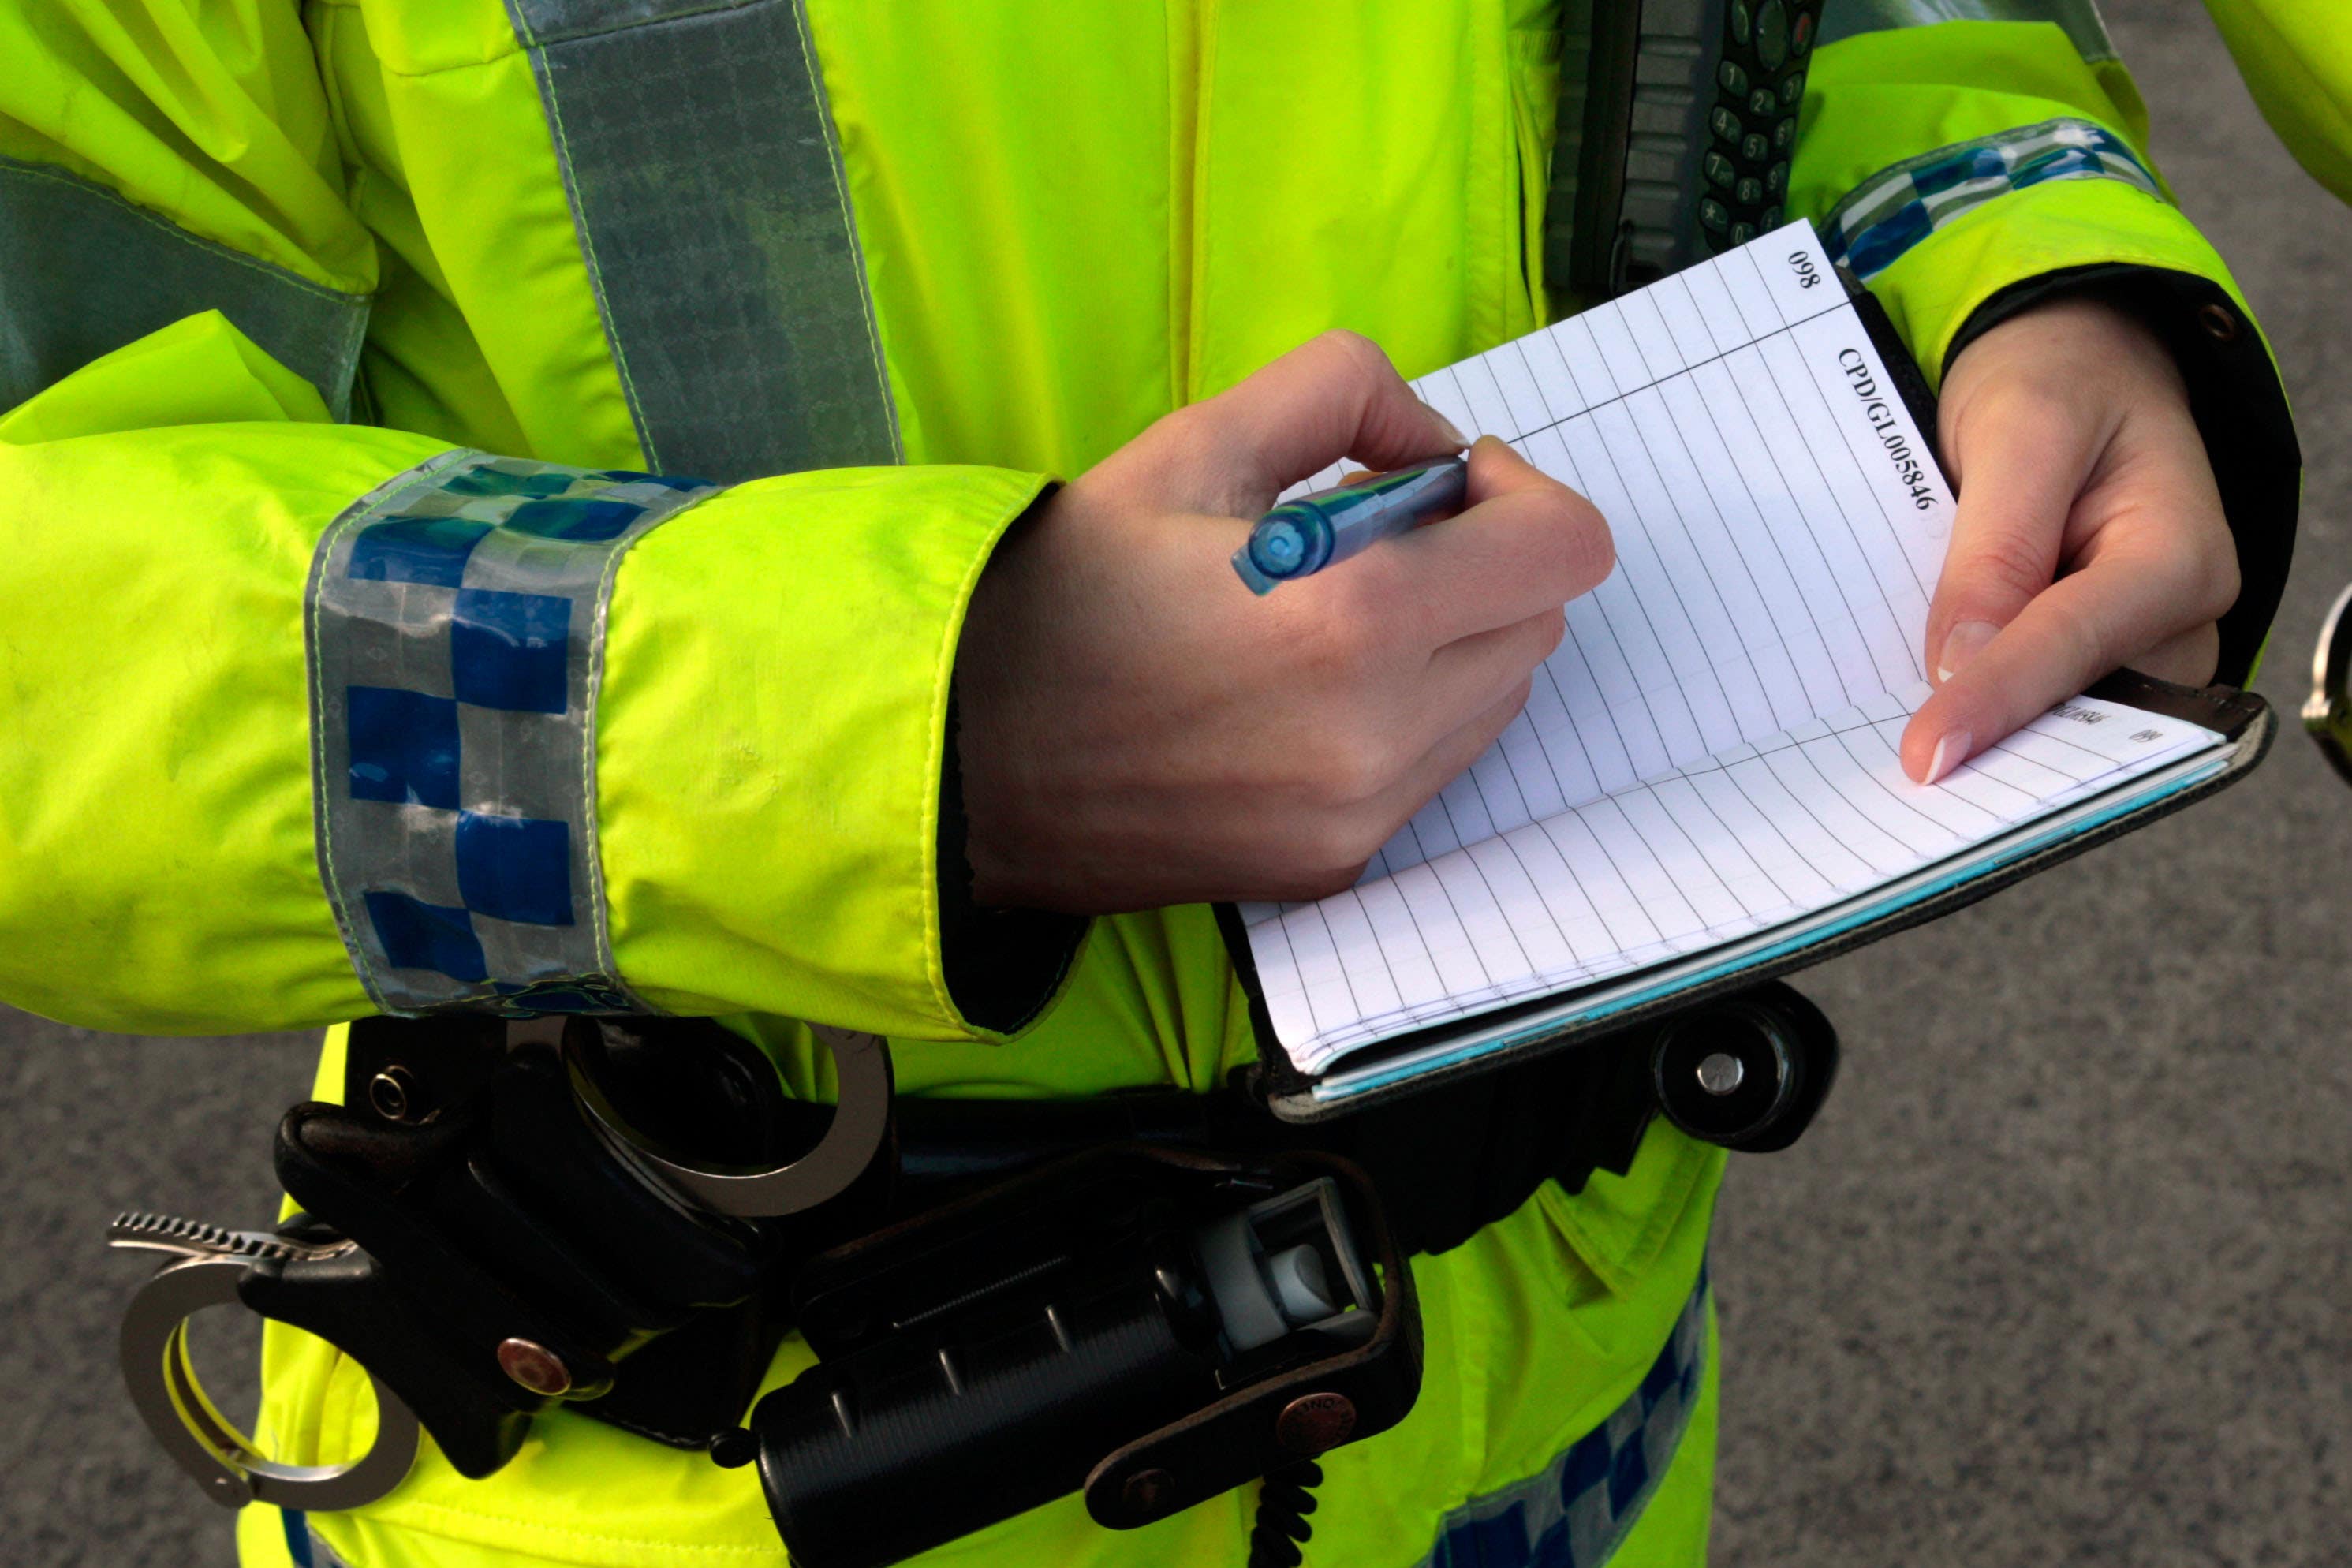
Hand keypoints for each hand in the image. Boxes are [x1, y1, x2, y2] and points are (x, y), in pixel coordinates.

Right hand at [954, 331, 1614, 912]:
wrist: (962, 758)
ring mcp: (1360, 816)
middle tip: (1375, 536)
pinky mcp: (1332, 864)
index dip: (1521, 493)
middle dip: (1483, 562)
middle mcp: (1379, 736)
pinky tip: (1298, 691)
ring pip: (1494, 701)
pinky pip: (1430, 770)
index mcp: (1356, 621)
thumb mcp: (1193, 443)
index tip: (1444, 482)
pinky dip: (1402, 714)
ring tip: (1327, 616)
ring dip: (1450, 640)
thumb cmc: (1065, 595)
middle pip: (1538, 624)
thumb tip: (1429, 440)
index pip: (1563, 550)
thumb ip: (1340, 390)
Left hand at [1899, 295, 2238, 781]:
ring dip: (1980, 732)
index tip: (1926, 755)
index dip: (1996, 701)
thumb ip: (1995, 545)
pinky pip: (2034, 699)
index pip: (2074, 644)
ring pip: (2053, 716)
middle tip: (1898, 776)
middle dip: (1992, 738)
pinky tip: (1917, 720)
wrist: (2075, 366)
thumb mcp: (2022, 427)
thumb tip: (1959, 661)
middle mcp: (2175, 622)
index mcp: (2180, 557)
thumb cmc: (2060, 380)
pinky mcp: (2089, 658)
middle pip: (2075, 705)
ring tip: (1895, 753)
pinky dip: (1978, 706)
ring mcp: (2135, 650)